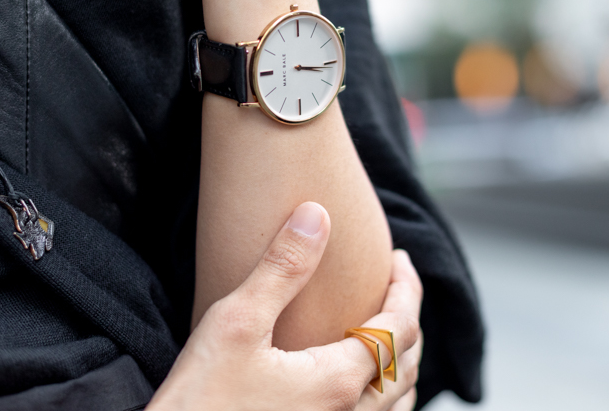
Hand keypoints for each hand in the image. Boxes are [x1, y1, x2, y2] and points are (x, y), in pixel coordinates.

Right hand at [147, 202, 423, 410]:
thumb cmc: (199, 403)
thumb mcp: (235, 324)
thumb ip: (281, 269)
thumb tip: (315, 215)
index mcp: (339, 382)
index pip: (400, 326)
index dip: (408, 287)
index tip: (399, 259)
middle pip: (407, 363)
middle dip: (409, 318)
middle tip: (396, 285)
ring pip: (400, 401)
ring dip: (402, 361)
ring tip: (387, 330)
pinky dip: (387, 396)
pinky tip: (360, 385)